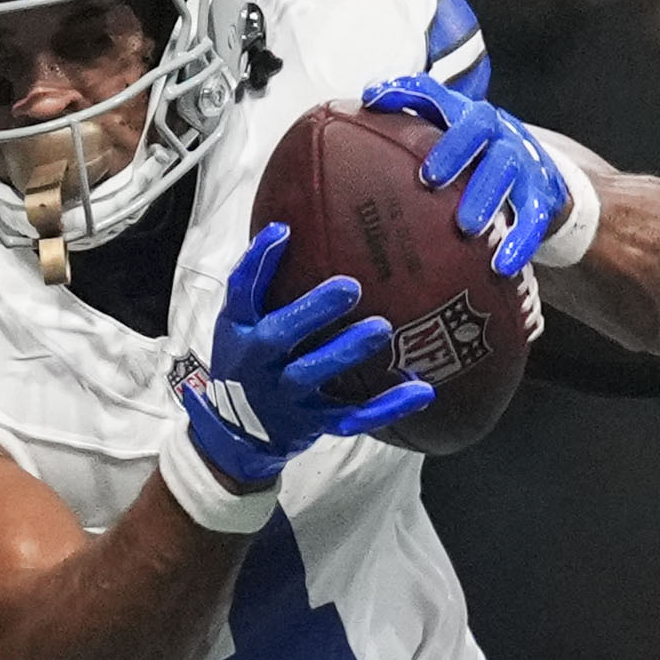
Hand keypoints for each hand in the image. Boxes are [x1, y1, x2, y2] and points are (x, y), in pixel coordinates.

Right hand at [177, 225, 423, 492]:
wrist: (237, 433)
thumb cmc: (249, 363)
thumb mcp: (239, 324)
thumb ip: (261, 284)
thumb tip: (291, 226)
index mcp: (241, 331)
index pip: (242, 291)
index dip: (259, 261)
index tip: (285, 231)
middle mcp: (259, 364)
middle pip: (280, 335)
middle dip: (312, 311)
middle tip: (350, 286)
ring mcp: (287, 396)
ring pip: (313, 374)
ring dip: (345, 351)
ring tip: (381, 327)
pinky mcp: (316, 422)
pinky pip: (354, 416)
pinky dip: (388, 406)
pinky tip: (422, 390)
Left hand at [361, 76, 575, 276]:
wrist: (538, 171)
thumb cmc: (475, 154)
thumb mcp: (446, 132)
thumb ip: (406, 121)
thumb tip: (362, 107)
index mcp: (465, 113)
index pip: (434, 94)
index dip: (405, 93)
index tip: (373, 102)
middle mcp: (496, 130)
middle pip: (478, 127)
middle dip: (455, 150)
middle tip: (429, 178)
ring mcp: (522, 161)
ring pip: (506, 172)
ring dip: (487, 198)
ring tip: (468, 228)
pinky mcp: (541, 195)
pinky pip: (534, 219)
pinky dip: (519, 242)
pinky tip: (501, 266)